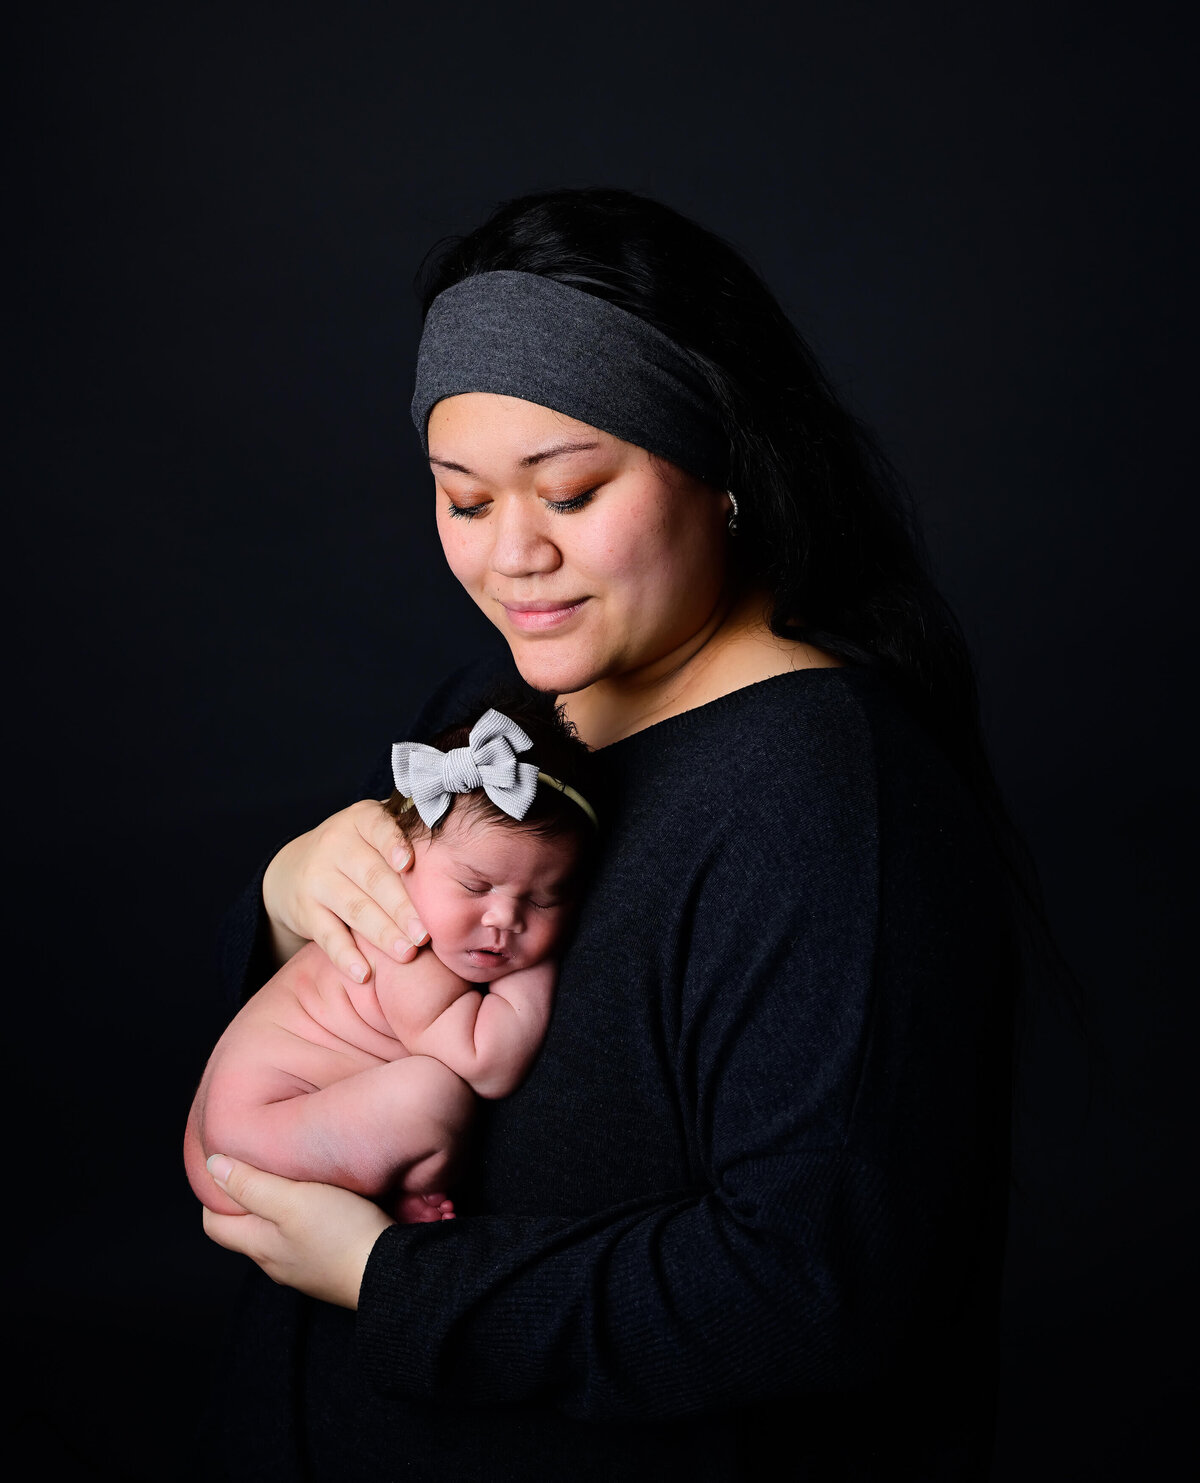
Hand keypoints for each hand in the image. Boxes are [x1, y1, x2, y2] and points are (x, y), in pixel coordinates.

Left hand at [201, 1154, 394, 1308]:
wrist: (391, 1272)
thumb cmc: (341, 1234)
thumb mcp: (293, 1200)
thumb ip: (251, 1185)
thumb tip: (213, 1166)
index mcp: (258, 1247)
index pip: (215, 1224)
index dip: (215, 1194)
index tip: (230, 1166)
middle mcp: (275, 1262)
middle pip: (246, 1228)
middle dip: (248, 1197)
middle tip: (263, 1164)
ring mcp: (302, 1268)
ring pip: (277, 1233)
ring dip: (280, 1207)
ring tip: (296, 1178)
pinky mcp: (327, 1266)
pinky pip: (304, 1240)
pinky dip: (306, 1219)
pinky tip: (326, 1202)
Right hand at [262, 799, 427, 981]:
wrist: (294, 867)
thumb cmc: (357, 851)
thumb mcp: (373, 833)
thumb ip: (408, 837)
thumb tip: (459, 852)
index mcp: (361, 821)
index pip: (378, 828)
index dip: (393, 844)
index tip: (409, 864)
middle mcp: (337, 844)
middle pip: (373, 877)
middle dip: (401, 908)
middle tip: (425, 935)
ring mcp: (317, 877)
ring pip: (354, 908)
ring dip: (382, 933)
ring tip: (407, 954)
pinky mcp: (305, 910)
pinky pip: (328, 935)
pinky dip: (346, 956)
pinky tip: (364, 974)